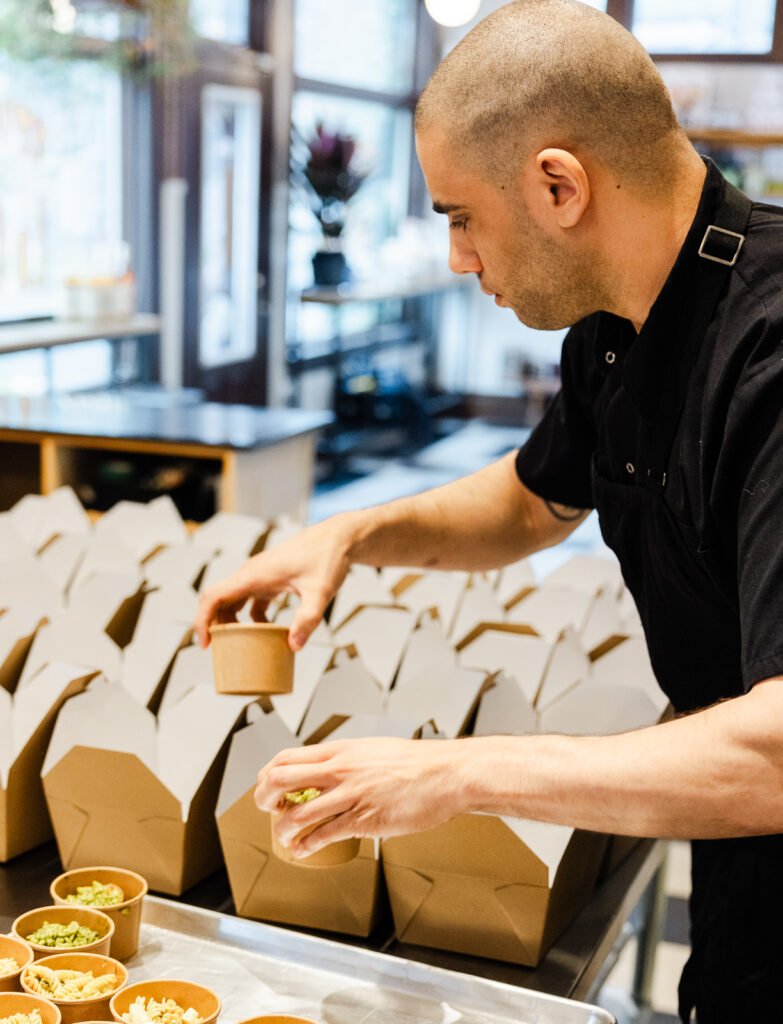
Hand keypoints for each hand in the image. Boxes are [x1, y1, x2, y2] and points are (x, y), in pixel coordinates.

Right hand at [194, 514, 356, 650]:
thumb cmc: (328, 559)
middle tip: (219, 651)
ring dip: (232, 621)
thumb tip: (294, 646)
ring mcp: (261, 574)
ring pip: (233, 599)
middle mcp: (252, 573)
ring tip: (239, 646)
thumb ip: (307, 619)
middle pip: (218, 600)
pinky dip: (251, 617)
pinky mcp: (272, 578)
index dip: (202, 621)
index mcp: (254, 575)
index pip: (213, 597)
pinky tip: (266, 631)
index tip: (205, 644)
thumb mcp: (320, 592)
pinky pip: (251, 599)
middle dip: (214, 625)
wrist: (340, 538)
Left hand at [254, 737, 469, 856]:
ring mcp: (350, 795)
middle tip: (267, 810)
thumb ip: (346, 760)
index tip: (267, 787)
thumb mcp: (371, 749)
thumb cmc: (414, 762)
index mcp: (339, 751)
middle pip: (281, 781)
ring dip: (284, 829)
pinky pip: (325, 834)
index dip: (268, 774)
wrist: (445, 774)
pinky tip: (304, 849)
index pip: (286, 758)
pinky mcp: (364, 819)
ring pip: (299, 813)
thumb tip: (327, 768)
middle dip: (264, 799)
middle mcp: (339, 770)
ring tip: (284, 836)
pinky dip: (308, 845)